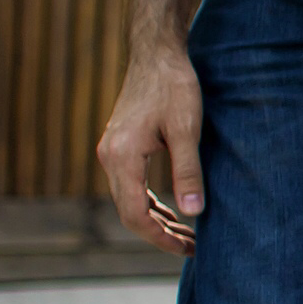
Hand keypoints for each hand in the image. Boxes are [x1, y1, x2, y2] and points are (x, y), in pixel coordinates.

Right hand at [97, 44, 204, 254]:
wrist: (156, 54)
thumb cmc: (174, 87)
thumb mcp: (187, 131)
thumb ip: (188, 173)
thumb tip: (192, 213)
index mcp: (122, 157)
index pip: (135, 215)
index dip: (160, 239)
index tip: (188, 250)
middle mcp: (109, 157)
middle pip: (129, 212)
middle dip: (159, 235)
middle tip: (193, 248)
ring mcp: (112, 151)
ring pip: (129, 200)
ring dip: (156, 221)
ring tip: (187, 236)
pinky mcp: (120, 145)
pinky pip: (131, 185)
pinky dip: (150, 203)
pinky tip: (172, 211)